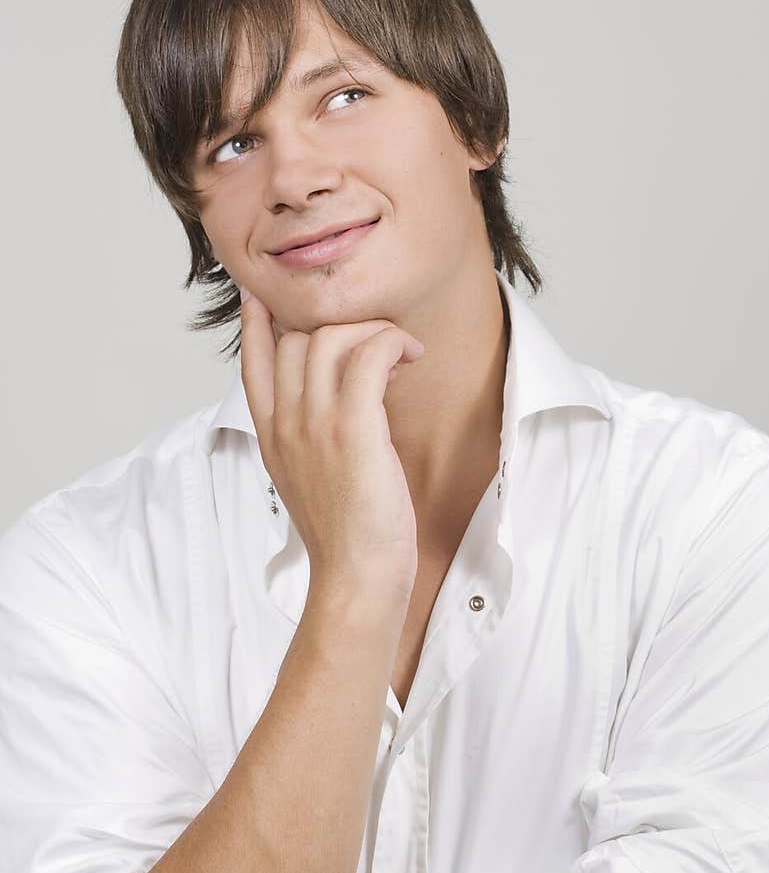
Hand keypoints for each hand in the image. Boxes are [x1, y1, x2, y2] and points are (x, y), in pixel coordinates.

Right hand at [239, 289, 425, 600]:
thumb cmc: (347, 535)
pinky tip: (410, 357)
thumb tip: (332, 406)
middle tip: (378, 345)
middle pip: (295, 336)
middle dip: (339, 325)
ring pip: (330, 336)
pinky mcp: (352, 428)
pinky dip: (393, 343)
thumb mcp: (312, 480)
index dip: (257, 322)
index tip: (265, 296)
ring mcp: (314, 423)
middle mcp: (286, 423)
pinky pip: (368, 354)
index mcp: (271, 435)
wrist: (355, 576)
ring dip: (373, 331)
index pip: (253, 361)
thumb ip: (309, 438)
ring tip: (401, 353)